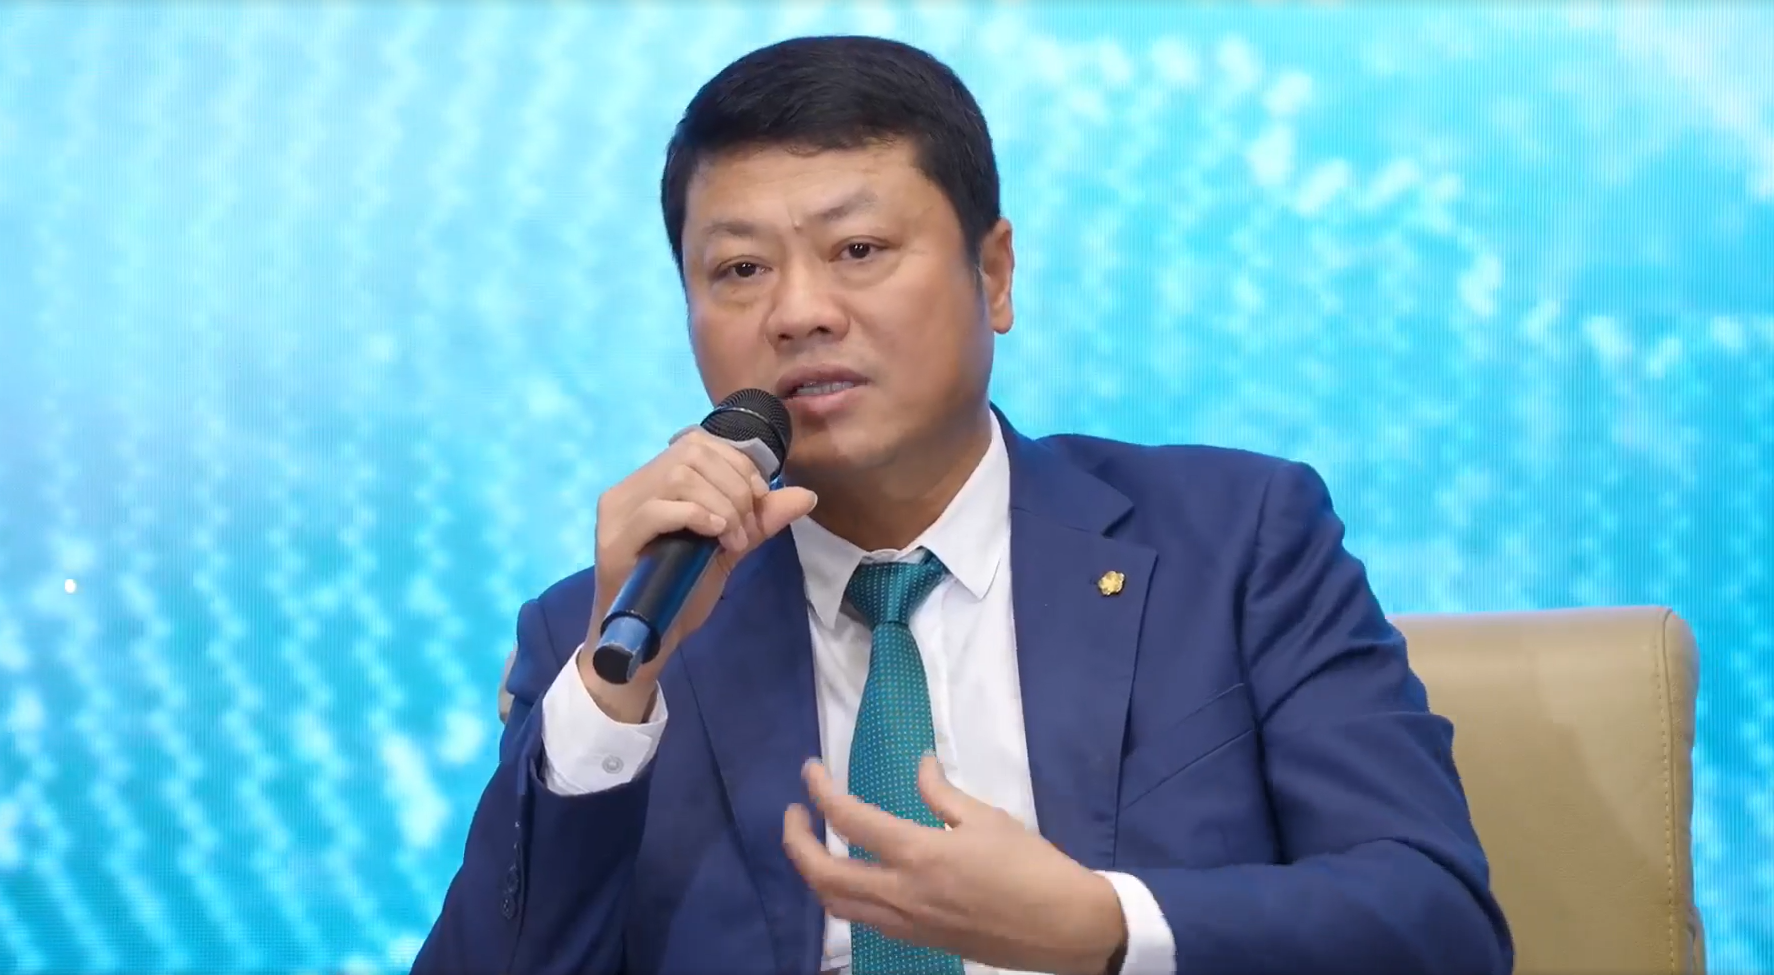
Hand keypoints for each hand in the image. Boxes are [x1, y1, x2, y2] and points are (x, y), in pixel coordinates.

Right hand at [581, 428, 817, 720]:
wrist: (650, 642)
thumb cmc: (681, 593)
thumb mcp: (728, 549)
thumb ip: (760, 520)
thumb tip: (807, 496)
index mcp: (653, 482)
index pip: (697, 443)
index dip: (737, 462)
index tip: (759, 497)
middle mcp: (630, 488)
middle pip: (690, 453)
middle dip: (733, 485)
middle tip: (745, 528)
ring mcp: (617, 511)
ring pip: (678, 477)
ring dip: (720, 505)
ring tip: (732, 540)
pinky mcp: (613, 539)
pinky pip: (657, 509)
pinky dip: (697, 516)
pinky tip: (716, 537)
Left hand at [782, 756, 1127, 974]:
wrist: (1062, 927)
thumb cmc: (1031, 866)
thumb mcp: (987, 818)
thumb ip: (942, 793)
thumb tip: (919, 765)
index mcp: (918, 854)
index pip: (848, 819)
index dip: (820, 792)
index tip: (810, 771)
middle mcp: (901, 893)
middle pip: (823, 873)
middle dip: (796, 841)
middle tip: (795, 812)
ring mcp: (906, 923)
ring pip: (836, 904)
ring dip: (814, 873)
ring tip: (813, 845)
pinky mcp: (917, 941)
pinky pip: (864, 919)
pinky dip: (844, 895)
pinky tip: (854, 875)